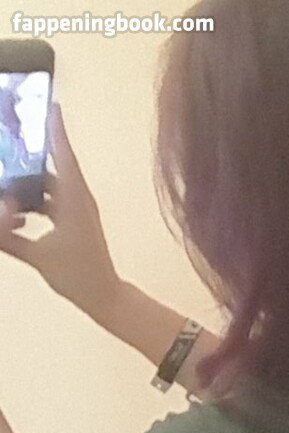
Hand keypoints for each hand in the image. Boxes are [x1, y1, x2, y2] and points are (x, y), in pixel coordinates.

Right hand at [0, 104, 122, 325]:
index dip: (56, 131)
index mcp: (74, 201)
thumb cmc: (78, 276)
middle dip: (30, 152)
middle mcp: (78, 199)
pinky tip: (19, 203)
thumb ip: (9, 239)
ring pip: (51, 183)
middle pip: (52, 166)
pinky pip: (53, 198)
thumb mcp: (38, 257)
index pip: (63, 157)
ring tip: (9, 167)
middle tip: (13, 133)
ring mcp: (79, 209)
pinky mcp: (76, 220)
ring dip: (30, 178)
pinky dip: (36, 196)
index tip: (50, 105)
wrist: (105, 297)